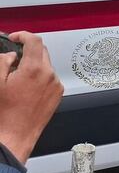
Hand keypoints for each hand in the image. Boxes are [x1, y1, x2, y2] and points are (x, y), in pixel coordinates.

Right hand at [0, 32, 63, 162]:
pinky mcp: (58, 94)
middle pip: (42, 51)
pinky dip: (40, 76)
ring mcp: (56, 85)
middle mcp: (49, 75)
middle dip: (28, 51)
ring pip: (46, 65)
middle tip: (13, 58)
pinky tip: (26, 88)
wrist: (14, 136)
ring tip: (18, 78)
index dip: (23, 35)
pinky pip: (50, 78)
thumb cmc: (4, 113)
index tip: (15, 38)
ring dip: (33, 65)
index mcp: (34, 69)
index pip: (35, 40)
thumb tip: (10, 54)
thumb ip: (3, 62)